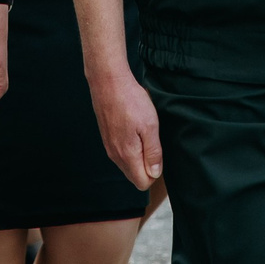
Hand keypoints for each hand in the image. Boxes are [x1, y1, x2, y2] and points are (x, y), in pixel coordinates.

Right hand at [88, 64, 161, 190]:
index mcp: (127, 155)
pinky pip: (121, 153)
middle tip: (152, 141)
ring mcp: (109, 147)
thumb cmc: (130, 101)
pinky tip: (133, 127)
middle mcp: (115, 155)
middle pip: (134, 175)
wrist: (108, 82)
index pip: (142, 182)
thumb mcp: (150, 126)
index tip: (158, 153)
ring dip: (138, 155)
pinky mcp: (106, 138)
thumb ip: (153, 152)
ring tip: (143, 132)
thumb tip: (155, 173)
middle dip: (146, 166)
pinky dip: (130, 146)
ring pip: (127, 164)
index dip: (155, 172)